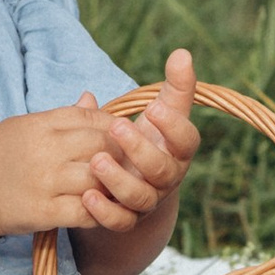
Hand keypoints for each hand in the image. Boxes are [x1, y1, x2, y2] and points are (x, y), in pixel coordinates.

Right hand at [0, 99, 150, 241]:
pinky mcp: (43, 211)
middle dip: (120, 154)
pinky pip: (84, 211)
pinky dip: (99, 211)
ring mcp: (44, 181)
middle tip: (127, 163)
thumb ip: (60, 117)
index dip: (113, 125)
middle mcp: (44, 150)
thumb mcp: (24, 127)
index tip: (121, 136)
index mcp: (40, 124)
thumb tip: (91, 99)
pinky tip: (101, 209)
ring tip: (117, 187)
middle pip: (101, 145)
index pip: (91, 117)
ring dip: (112, 184)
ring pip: (98, 178)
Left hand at [77, 48, 198, 233]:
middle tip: (116, 127)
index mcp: (177, 150)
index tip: (154, 108)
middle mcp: (167, 178)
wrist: (131, 180)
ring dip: (118, 180)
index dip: (174, 127)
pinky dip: (104, 212)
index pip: (187, 141)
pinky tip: (86, 196)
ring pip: (140, 197)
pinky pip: (120, 222)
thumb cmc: (149, 137)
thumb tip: (182, 53)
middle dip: (140, 149)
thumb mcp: (160, 111)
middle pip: (162, 170)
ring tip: (95, 161)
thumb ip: (173, 85)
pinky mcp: (127, 219)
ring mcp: (147, 201)